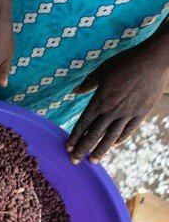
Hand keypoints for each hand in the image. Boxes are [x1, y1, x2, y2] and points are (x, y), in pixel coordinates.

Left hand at [67, 45, 168, 162]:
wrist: (153, 60)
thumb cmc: (126, 62)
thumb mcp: (102, 70)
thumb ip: (88, 83)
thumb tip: (75, 91)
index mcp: (99, 100)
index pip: (83, 124)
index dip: (74, 137)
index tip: (68, 148)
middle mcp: (112, 110)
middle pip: (94, 134)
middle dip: (83, 149)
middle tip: (74, 161)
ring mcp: (127, 113)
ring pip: (111, 136)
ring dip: (101, 150)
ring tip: (93, 160)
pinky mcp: (141, 112)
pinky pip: (129, 129)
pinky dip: (120, 138)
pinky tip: (113, 145)